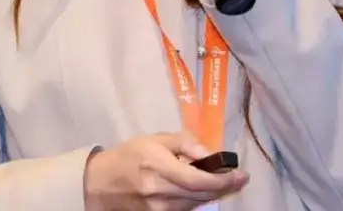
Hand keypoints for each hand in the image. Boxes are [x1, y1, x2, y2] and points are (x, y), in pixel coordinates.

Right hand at [83, 131, 248, 210]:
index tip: (242, 175)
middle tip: (239, 179)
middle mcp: (160, 193)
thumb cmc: (129, 155)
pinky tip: (200, 192)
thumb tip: (211, 154)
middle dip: (224, 188)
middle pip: (201, 196)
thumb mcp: (156, 139)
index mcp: (159, 168)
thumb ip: (185, 143)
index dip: (223, 180)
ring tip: (221, 183)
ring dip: (211, 195)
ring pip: (195, 206)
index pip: (199, 180)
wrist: (100, 183)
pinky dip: (196, 202)